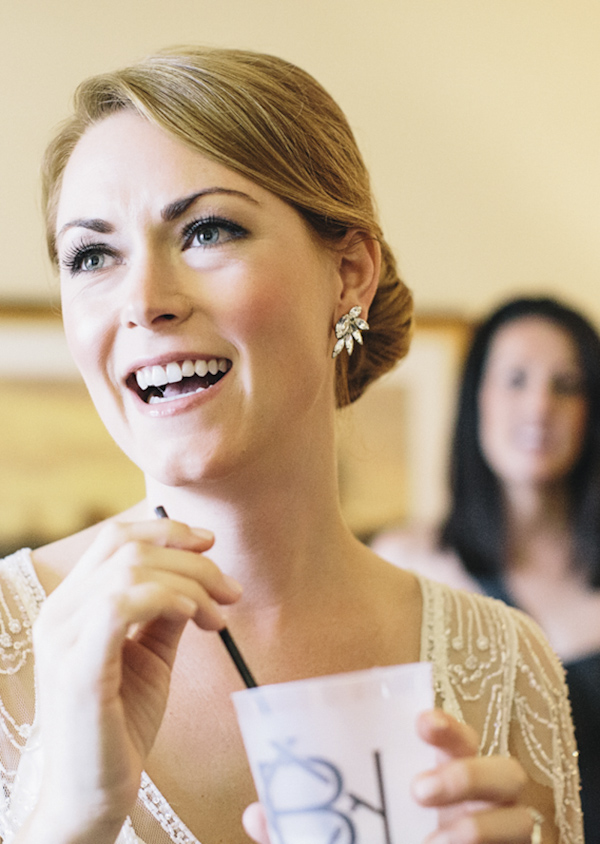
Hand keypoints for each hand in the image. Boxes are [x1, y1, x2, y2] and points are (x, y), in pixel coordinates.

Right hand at [30, 517, 241, 842]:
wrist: (94, 792)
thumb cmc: (122, 722)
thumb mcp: (150, 654)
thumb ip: (165, 612)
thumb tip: (199, 575)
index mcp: (73, 604)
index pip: (115, 538)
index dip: (166, 530)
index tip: (210, 542)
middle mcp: (59, 614)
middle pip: (130, 550)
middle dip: (193, 562)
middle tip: (232, 591)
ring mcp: (64, 640)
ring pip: (131, 572)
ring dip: (189, 584)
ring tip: (218, 616)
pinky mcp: (78, 669)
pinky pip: (119, 606)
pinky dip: (164, 599)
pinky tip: (193, 616)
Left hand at [242, 709, 546, 843]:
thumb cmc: (386, 839)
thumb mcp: (343, 835)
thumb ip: (305, 827)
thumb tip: (258, 812)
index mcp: (445, 773)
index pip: (457, 737)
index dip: (446, 724)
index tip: (419, 720)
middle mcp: (483, 801)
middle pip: (504, 769)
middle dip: (467, 771)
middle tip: (419, 788)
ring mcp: (501, 833)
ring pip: (521, 816)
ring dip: (480, 826)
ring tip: (436, 840)